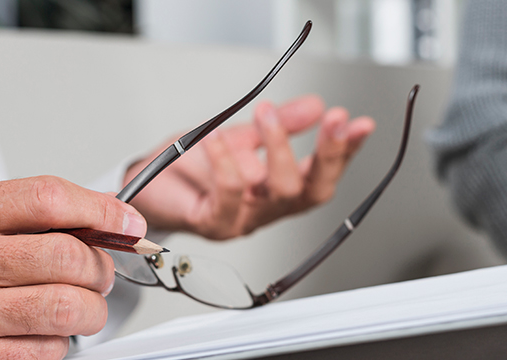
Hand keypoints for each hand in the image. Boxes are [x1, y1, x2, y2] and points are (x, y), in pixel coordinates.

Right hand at [0, 176, 146, 358]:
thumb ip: (31, 213)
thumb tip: (110, 219)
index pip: (48, 199)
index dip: (102, 211)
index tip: (128, 225)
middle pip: (67, 257)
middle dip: (101, 269)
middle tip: (100, 274)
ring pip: (66, 307)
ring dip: (91, 310)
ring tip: (82, 306)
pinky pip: (47, 349)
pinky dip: (61, 343)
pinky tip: (45, 332)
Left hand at [126, 95, 374, 238]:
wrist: (146, 185)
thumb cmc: (191, 167)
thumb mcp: (243, 134)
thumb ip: (280, 123)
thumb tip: (315, 106)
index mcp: (279, 189)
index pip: (324, 173)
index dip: (346, 150)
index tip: (360, 125)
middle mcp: (267, 208)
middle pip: (314, 191)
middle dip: (329, 154)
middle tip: (335, 121)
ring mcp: (244, 219)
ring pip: (280, 193)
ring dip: (280, 149)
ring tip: (268, 115)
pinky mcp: (214, 223)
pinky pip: (230, 195)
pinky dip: (228, 163)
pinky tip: (221, 139)